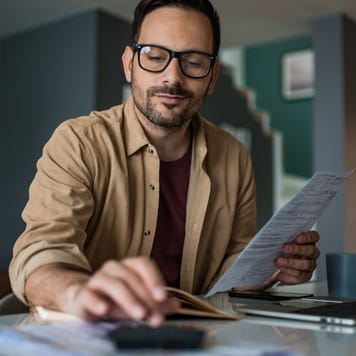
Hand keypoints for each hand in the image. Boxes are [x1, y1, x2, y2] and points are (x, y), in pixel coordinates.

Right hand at [65, 257, 179, 325]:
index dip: (154, 279)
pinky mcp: (83, 294)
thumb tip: (175, 304)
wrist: (84, 300)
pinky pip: (89, 295)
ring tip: (139, 314)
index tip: (163, 297)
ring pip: (113, 284)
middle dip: (145, 298)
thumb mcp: (138, 300)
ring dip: (128, 299)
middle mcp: (114, 268)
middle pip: (131, 277)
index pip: (144, 265)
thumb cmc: (115, 299)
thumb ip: (156, 302)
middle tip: (154, 315)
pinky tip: (105, 310)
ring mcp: (97, 279)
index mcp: (129, 266)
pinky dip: (97, 302)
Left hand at [273, 231, 319, 283]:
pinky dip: (288, 270)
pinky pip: (300, 274)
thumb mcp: (282, 242)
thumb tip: (275, 233)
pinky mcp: (305, 276)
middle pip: (311, 250)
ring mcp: (310, 265)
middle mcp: (311, 253)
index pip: (314, 236)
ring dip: (291, 262)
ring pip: (306, 264)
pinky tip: (280, 266)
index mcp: (308, 241)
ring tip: (279, 260)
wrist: (277, 268)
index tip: (298, 238)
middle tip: (284, 248)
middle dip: (297, 249)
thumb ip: (283, 237)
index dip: (308, 237)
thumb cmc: (281, 252)